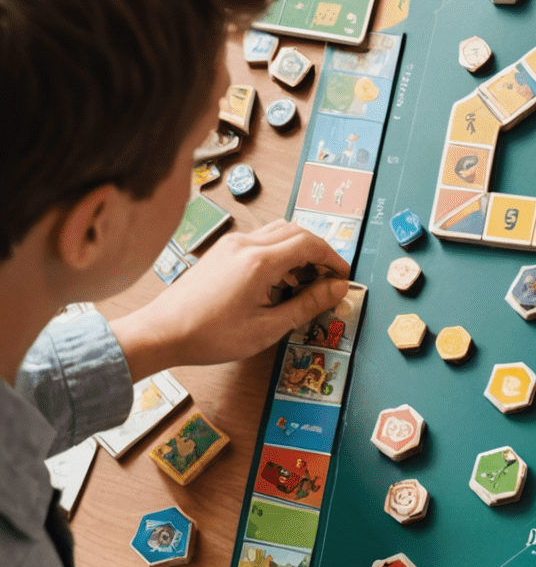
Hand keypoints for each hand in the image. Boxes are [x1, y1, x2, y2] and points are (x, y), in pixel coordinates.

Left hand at [112, 220, 348, 377]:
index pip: (310, 244)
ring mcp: (231, 245)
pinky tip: (278, 281)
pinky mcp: (222, 251)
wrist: (162, 333)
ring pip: (278, 232)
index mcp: (260, 262)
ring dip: (298, 250)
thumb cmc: (210, 335)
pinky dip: (279, 253)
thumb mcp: (268, 328)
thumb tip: (338, 289)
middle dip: (318, 252)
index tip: (343, 277)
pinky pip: (260, 240)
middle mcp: (245, 245)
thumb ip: (307, 304)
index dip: (333, 259)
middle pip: (296, 231)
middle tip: (327, 279)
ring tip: (304, 282)